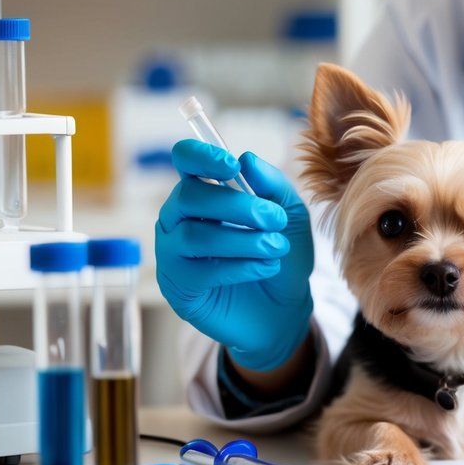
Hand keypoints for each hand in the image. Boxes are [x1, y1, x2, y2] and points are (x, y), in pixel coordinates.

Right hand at [156, 140, 314, 370]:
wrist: (285, 308)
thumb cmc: (280, 252)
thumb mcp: (290, 215)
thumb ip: (273, 185)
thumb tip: (247, 159)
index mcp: (203, 192)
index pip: (185, 161)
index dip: (200, 156)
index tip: (231, 165)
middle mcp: (179, 218)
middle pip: (189, 196)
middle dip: (237, 205)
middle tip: (275, 219)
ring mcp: (173, 253)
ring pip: (195, 235)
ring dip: (243, 239)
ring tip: (276, 247)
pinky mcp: (179, 287)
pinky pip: (200, 271)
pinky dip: (239, 266)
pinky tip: (265, 267)